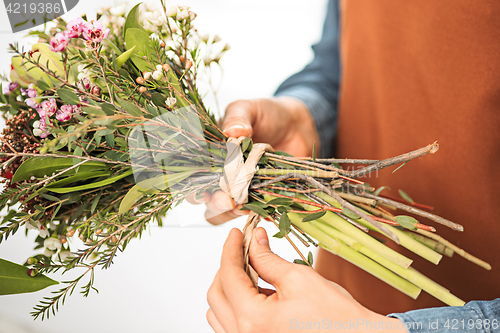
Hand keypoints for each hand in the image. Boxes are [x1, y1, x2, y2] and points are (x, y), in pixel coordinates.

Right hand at [187, 97, 319, 224]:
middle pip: (206, 200)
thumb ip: (238, 116)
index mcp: (210, 155)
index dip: (193, 186)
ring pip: (225, 212)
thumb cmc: (267, 114)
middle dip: (214, 204)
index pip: (192, 175)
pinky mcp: (261, 196)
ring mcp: (241, 188)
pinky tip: (263, 210)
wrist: (298, 124)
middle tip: (227, 200)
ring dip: (231, 213)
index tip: (203, 191)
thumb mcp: (249, 108)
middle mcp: (221, 175)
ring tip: (243, 206)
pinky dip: (256, 214)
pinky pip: (253, 212)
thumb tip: (233, 131)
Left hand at [206, 228, 406, 332]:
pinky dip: (237, 304)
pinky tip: (256, 291)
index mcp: (254, 319)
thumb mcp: (298, 278)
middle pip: (216, 295)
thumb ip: (267, 258)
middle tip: (243, 247)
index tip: (235, 233)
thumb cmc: (336, 317)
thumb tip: (253, 240)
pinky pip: (232, 324)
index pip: (229, 275)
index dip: (230, 248)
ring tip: (250, 269)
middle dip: (227, 266)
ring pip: (219, 312)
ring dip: (229, 287)